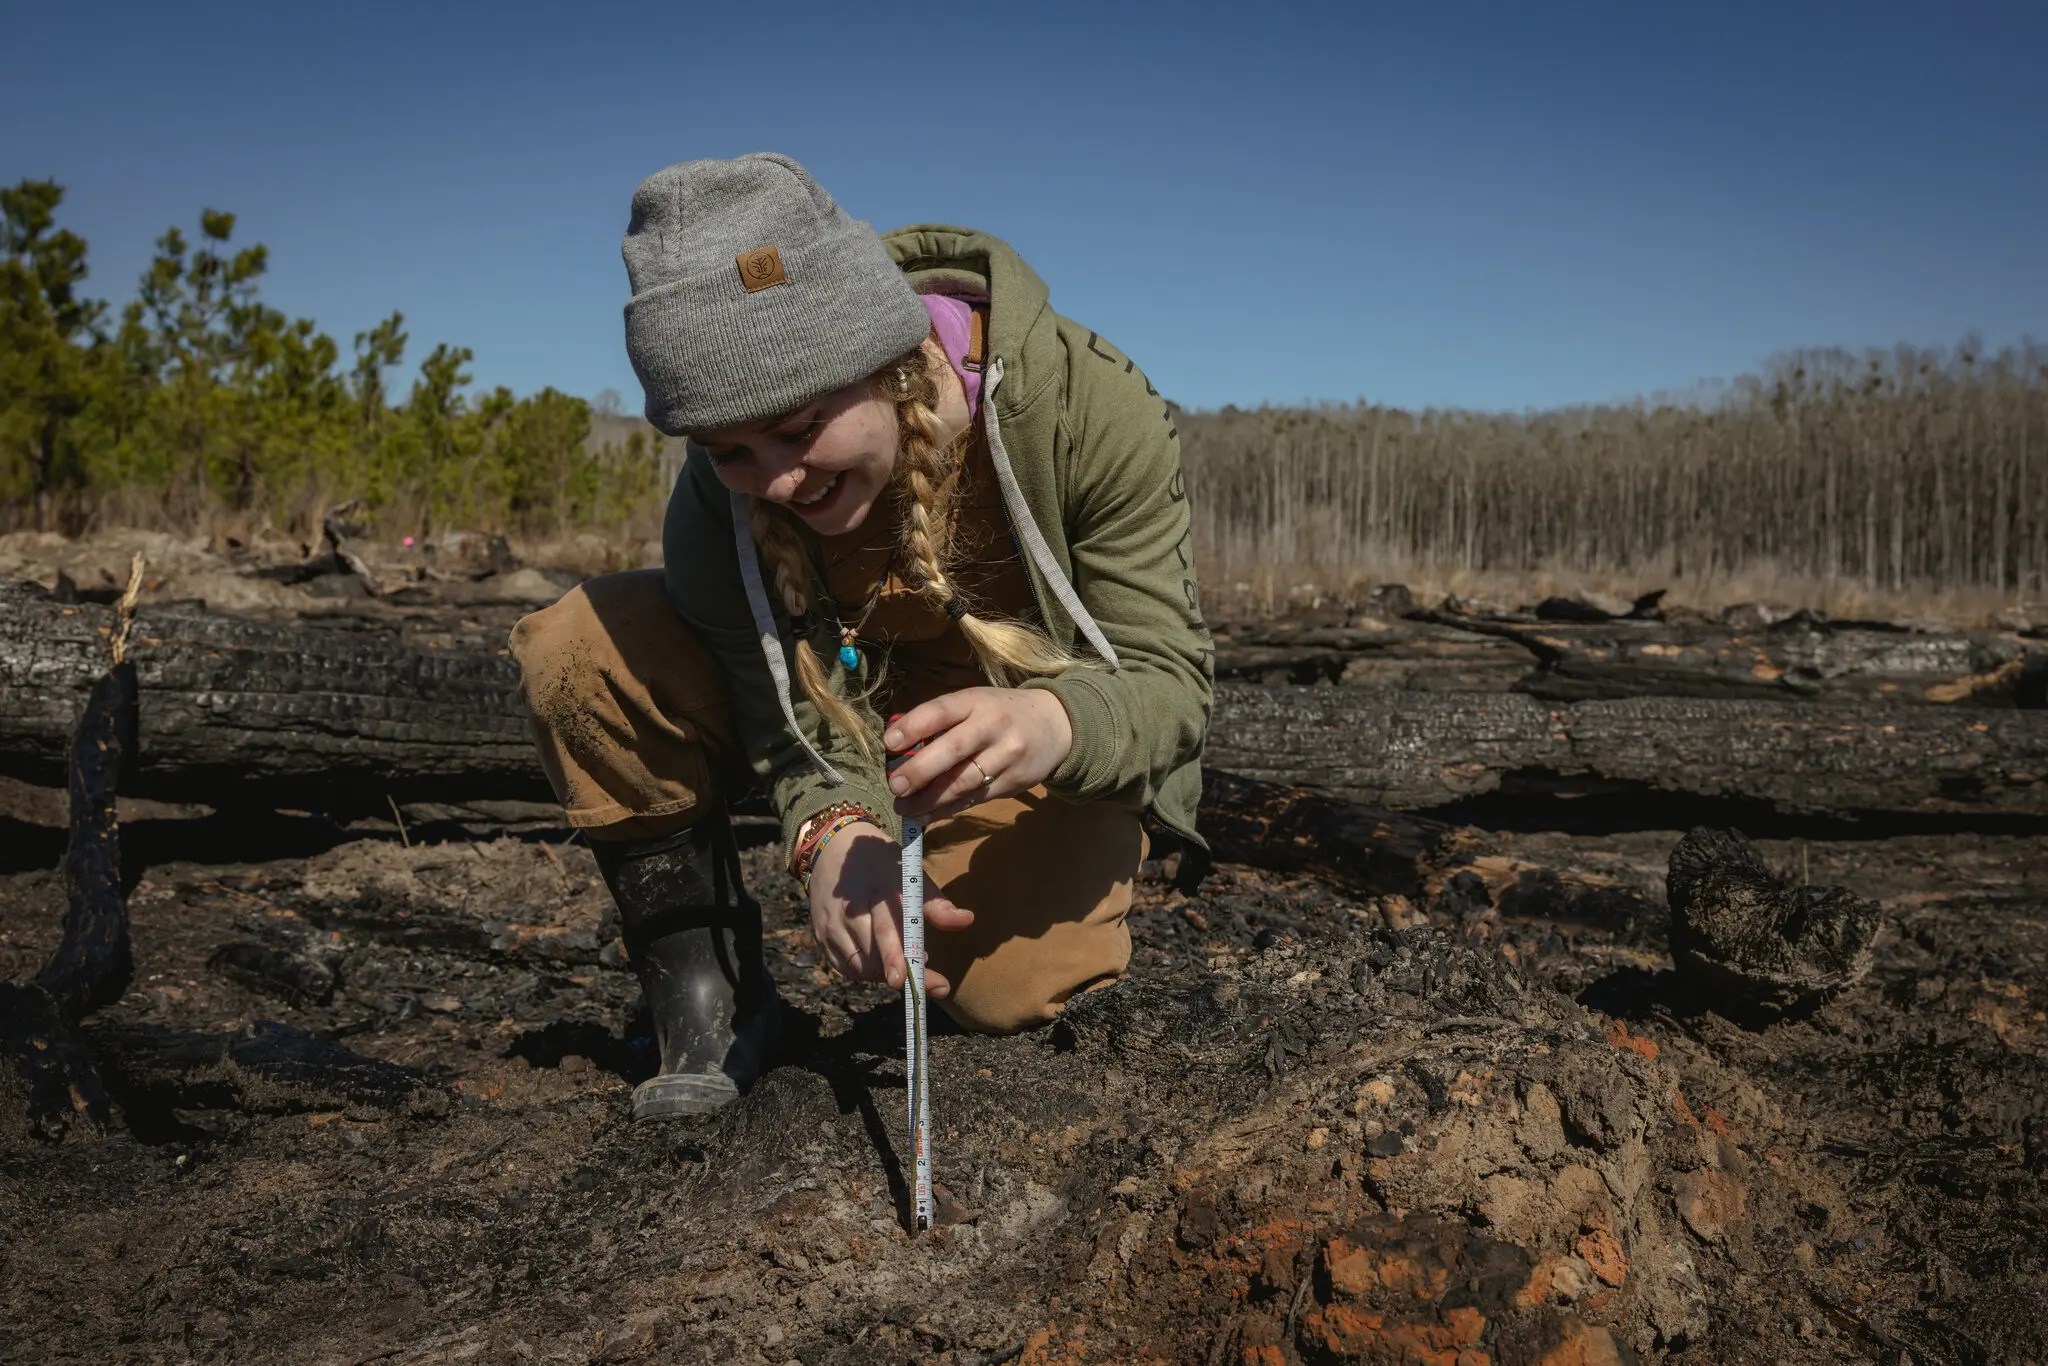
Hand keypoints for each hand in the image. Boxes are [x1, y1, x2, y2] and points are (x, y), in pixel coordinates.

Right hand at [806, 821, 973, 995]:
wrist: (832, 849)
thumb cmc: (881, 865)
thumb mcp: (909, 873)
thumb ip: (936, 902)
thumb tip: (967, 921)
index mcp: (878, 889)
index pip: (892, 926)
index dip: (904, 952)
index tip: (925, 967)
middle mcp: (852, 909)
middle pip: (875, 951)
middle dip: (899, 972)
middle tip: (922, 989)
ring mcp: (833, 924)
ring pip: (861, 964)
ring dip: (885, 974)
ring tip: (906, 971)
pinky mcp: (822, 937)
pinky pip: (846, 967)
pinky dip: (866, 972)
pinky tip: (881, 967)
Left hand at [884, 687, 1073, 819]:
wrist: (1055, 725)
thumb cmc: (1001, 712)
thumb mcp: (975, 703)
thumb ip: (942, 720)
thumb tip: (897, 747)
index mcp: (976, 701)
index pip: (942, 710)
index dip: (914, 726)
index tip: (889, 743)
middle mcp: (992, 727)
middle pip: (953, 750)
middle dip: (920, 771)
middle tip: (895, 786)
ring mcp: (1006, 756)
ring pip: (963, 782)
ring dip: (930, 799)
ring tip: (904, 808)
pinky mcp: (1012, 782)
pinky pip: (974, 799)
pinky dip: (947, 810)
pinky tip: (926, 815)